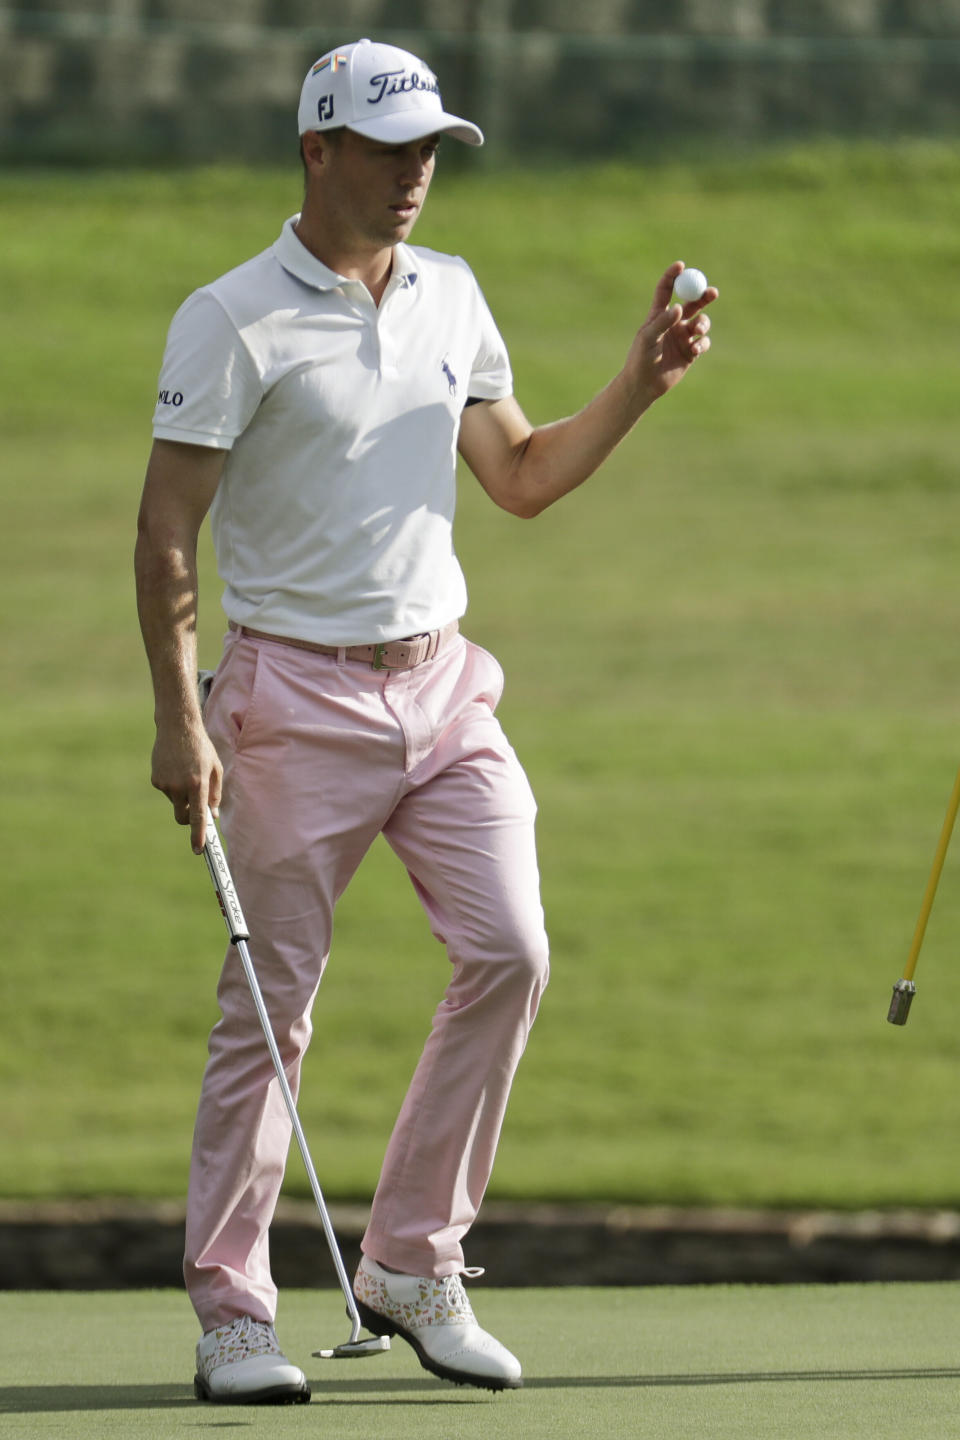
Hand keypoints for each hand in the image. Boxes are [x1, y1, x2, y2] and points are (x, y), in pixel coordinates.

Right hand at [150, 721, 222, 853]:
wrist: (177, 727)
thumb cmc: (201, 748)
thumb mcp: (216, 768)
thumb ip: (215, 793)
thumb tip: (212, 815)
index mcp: (198, 784)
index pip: (198, 817)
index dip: (198, 835)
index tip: (198, 850)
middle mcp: (179, 786)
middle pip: (182, 817)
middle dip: (188, 819)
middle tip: (196, 807)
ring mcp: (165, 784)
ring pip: (176, 802)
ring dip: (182, 795)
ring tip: (186, 772)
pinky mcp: (155, 780)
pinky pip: (167, 792)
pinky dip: (173, 786)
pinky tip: (176, 768)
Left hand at [626, 261, 716, 402]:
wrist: (645, 385)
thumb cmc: (640, 359)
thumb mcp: (648, 338)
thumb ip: (662, 322)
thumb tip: (679, 307)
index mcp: (659, 315)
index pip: (666, 290)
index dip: (673, 276)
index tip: (681, 266)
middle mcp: (673, 323)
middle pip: (692, 302)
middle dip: (704, 296)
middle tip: (713, 292)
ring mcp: (683, 337)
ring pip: (702, 322)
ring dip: (703, 324)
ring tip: (697, 332)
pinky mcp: (691, 351)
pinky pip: (704, 342)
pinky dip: (702, 344)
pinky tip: (694, 351)